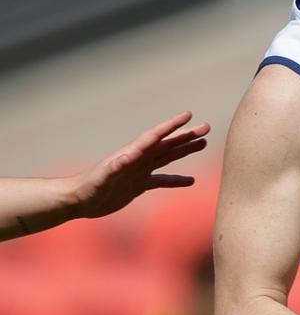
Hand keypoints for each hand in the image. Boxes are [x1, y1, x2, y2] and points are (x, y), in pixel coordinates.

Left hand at [69, 111, 209, 218]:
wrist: (78, 200)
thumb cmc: (88, 187)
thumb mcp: (103, 176)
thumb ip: (116, 166)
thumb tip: (130, 155)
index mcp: (133, 153)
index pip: (156, 136)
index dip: (172, 126)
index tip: (188, 115)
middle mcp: (139, 159)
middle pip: (168, 144)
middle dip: (186, 135)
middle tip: (206, 127)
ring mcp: (140, 171)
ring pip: (168, 157)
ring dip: (185, 150)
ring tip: (203, 143)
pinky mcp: (139, 184)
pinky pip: (162, 180)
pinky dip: (177, 179)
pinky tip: (190, 181)